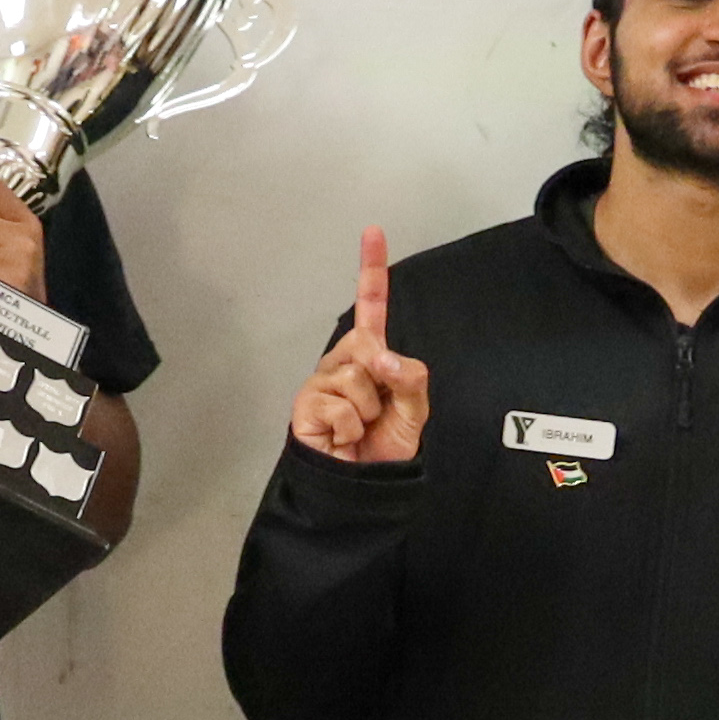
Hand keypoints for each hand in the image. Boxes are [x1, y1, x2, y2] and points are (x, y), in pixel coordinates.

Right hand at [290, 226, 431, 465]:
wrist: (362, 487)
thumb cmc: (383, 447)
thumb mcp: (414, 411)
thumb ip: (410, 379)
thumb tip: (383, 357)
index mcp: (370, 356)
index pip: (372, 307)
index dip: (372, 269)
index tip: (373, 232)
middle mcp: (342, 361)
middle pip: (368, 345)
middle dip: (383, 381)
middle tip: (378, 412)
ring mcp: (321, 381)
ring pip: (356, 378)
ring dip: (369, 411)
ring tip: (360, 429)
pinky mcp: (305, 404)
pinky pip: (341, 405)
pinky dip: (351, 427)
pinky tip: (343, 438)